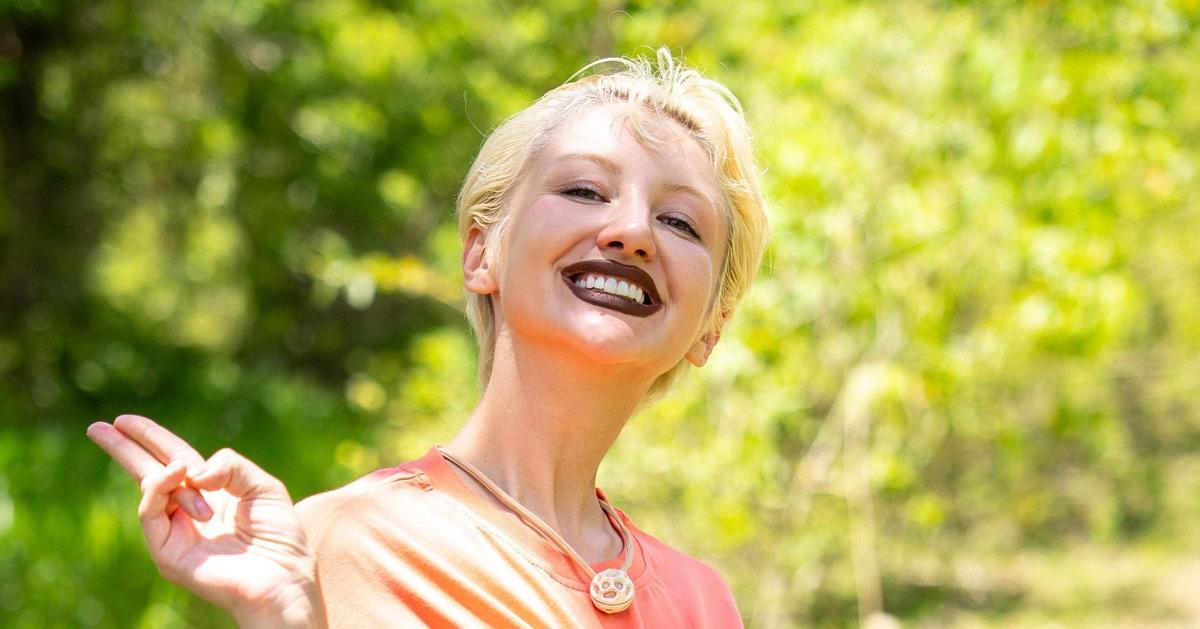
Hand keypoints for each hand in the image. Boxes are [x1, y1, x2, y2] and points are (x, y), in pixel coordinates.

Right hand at [87, 415, 325, 627]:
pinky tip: (178, 474)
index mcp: (211, 491)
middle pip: (148, 472)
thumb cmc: (279, 536)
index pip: (174, 459)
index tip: (125, 421)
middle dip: (124, 449)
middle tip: (96, 427)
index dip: (152, 439)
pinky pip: (151, 513)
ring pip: (151, 488)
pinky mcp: (166, 551)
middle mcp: (188, 510)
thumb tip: (192, 470)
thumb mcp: (262, 486)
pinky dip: (160, 488)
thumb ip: (230, 466)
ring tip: (185, 469)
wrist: (282, 575)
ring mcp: (174, 532)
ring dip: (169, 474)